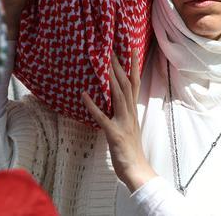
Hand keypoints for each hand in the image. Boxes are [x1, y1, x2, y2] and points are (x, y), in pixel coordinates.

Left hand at [83, 54, 154, 192]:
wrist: (137, 170)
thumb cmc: (131, 151)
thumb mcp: (129, 128)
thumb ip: (124, 114)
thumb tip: (117, 104)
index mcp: (133, 111)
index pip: (135, 84)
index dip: (133, 66)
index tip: (131, 50)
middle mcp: (130, 113)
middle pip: (126, 84)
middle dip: (119, 66)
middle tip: (113, 49)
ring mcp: (123, 122)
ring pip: (118, 95)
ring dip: (111, 78)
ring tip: (104, 63)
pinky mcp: (113, 133)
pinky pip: (102, 117)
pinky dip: (92, 105)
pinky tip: (84, 95)